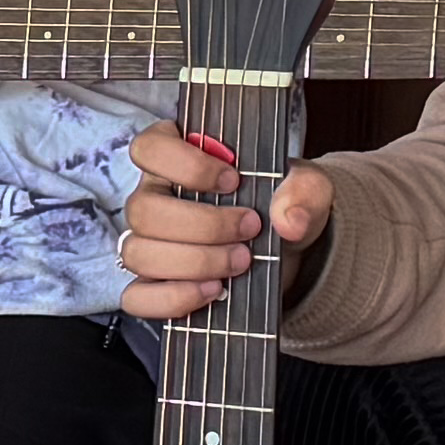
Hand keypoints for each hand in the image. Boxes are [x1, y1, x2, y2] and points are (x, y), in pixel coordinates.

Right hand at [117, 122, 335, 321]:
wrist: (290, 250)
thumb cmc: (283, 205)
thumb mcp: (306, 187)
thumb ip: (304, 191)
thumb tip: (288, 220)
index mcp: (179, 157)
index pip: (149, 147)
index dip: (185, 165)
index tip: (233, 180)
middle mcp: (155, 197)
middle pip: (143, 210)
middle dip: (203, 225)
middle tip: (250, 230)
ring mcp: (149, 242)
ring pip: (139, 253)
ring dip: (195, 262)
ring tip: (241, 262)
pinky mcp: (155, 284)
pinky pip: (138, 297)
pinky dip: (174, 298)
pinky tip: (213, 292)